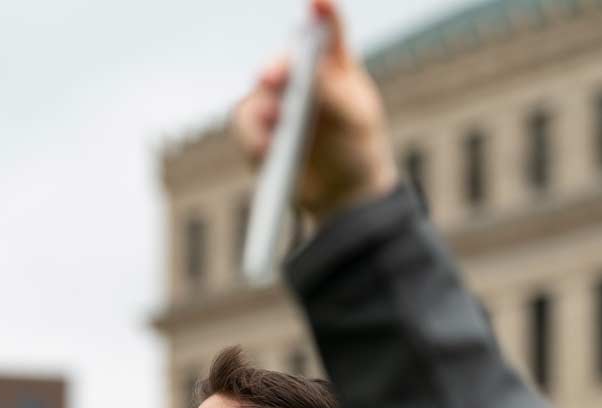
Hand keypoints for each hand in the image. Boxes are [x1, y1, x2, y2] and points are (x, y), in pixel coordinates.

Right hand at [231, 0, 399, 223]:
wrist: (341, 194)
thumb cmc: (357, 148)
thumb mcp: (355, 119)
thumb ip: (333, 92)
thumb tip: (310, 71)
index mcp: (335, 64)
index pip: (329, 31)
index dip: (324, 13)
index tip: (318, 2)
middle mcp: (301, 78)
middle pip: (281, 63)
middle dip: (275, 69)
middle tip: (272, 78)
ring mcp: (276, 103)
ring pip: (257, 97)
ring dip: (263, 112)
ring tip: (277, 128)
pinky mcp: (257, 131)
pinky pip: (244, 127)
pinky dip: (252, 137)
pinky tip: (267, 150)